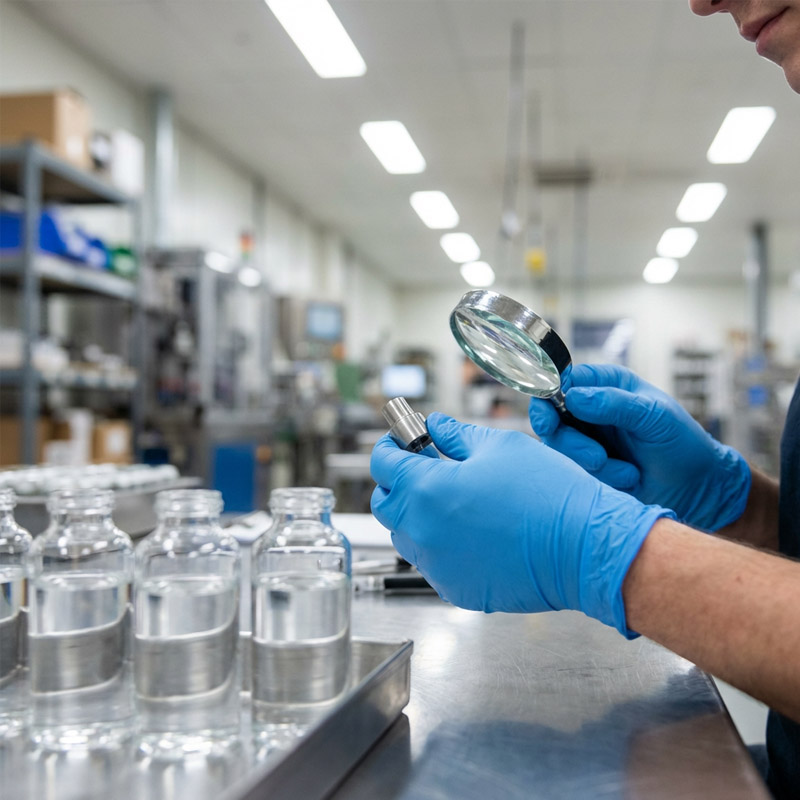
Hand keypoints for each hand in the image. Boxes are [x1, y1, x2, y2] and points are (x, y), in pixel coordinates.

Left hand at [370, 413, 670, 635]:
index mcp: (426, 490)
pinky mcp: (455, 589)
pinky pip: (433, 563)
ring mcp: (436, 565)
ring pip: (407, 536)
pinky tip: (473, 532)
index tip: (401, 441)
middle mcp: (422, 531)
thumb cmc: (549, 494)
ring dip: (418, 515)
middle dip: (398, 482)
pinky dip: (441, 545)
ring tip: (456, 501)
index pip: (382, 464)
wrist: (584, 548)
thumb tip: (435, 427)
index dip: (390, 446)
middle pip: (386, 503)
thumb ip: (456, 436)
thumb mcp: (500, 446)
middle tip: (426, 468)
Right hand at [528, 364, 749, 530]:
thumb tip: (572, 397)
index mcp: (605, 385)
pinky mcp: (585, 467)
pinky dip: (601, 477)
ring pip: (559, 447)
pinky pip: (573, 470)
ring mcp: (585, 439)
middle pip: (551, 416)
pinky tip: (627, 479)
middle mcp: (589, 409)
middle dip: (569, 441)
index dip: (551, 394)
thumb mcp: (654, 415)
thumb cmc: (682, 442)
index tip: (554, 415)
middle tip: (596, 457)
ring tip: (626, 472)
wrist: (696, 487)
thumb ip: (614, 404)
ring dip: (591, 463)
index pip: (564, 380)